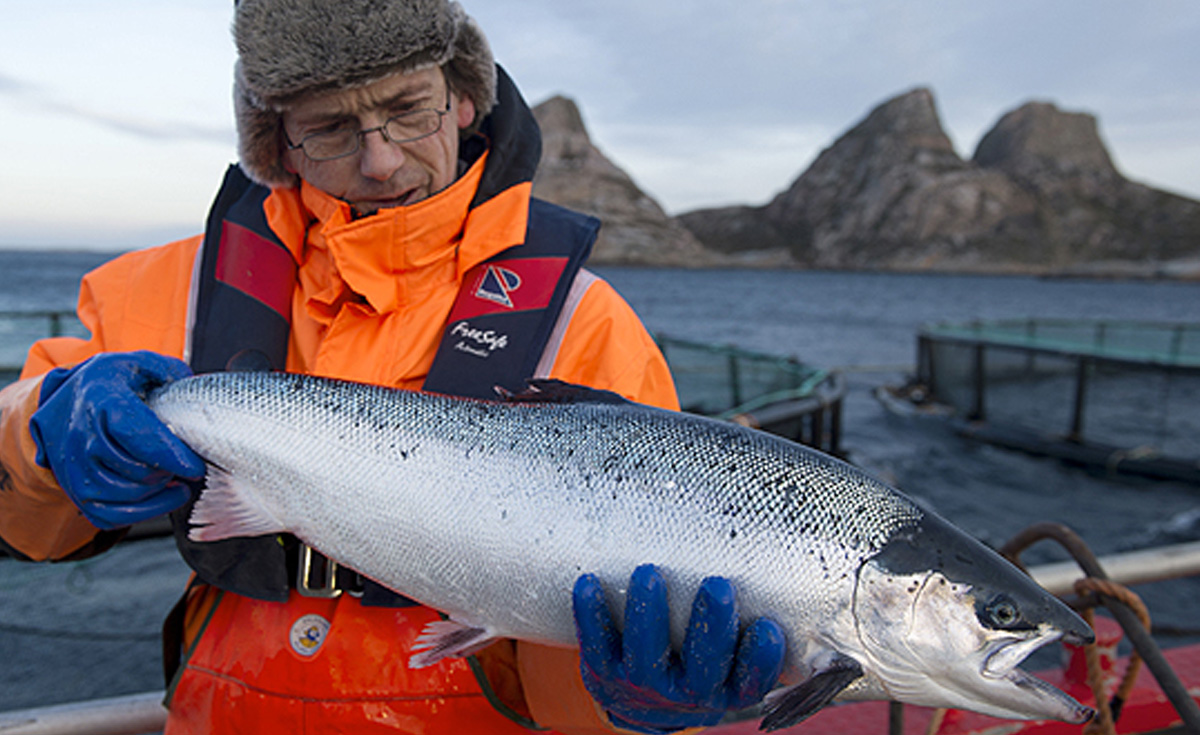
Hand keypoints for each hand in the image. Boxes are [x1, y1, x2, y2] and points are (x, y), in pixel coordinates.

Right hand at [29, 351, 205, 529]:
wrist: (62, 403)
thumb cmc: (107, 385)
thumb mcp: (137, 364)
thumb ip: (169, 371)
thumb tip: (192, 386)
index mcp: (102, 400)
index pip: (138, 435)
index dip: (171, 456)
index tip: (196, 467)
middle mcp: (82, 436)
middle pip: (135, 470)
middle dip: (168, 472)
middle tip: (184, 465)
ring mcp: (74, 467)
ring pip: (124, 495)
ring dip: (158, 493)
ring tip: (175, 480)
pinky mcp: (76, 491)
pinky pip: (110, 515)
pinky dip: (142, 512)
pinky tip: (161, 497)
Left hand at [573, 564, 785, 733]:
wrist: (643, 703)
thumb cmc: (699, 660)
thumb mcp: (730, 654)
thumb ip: (751, 619)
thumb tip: (785, 549)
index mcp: (727, 687)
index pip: (751, 681)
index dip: (761, 660)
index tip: (768, 628)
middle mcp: (689, 693)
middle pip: (704, 666)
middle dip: (712, 626)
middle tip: (718, 586)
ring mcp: (645, 686)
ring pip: (647, 656)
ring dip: (648, 614)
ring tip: (649, 575)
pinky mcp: (605, 673)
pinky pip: (597, 645)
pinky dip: (592, 615)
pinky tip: (589, 584)